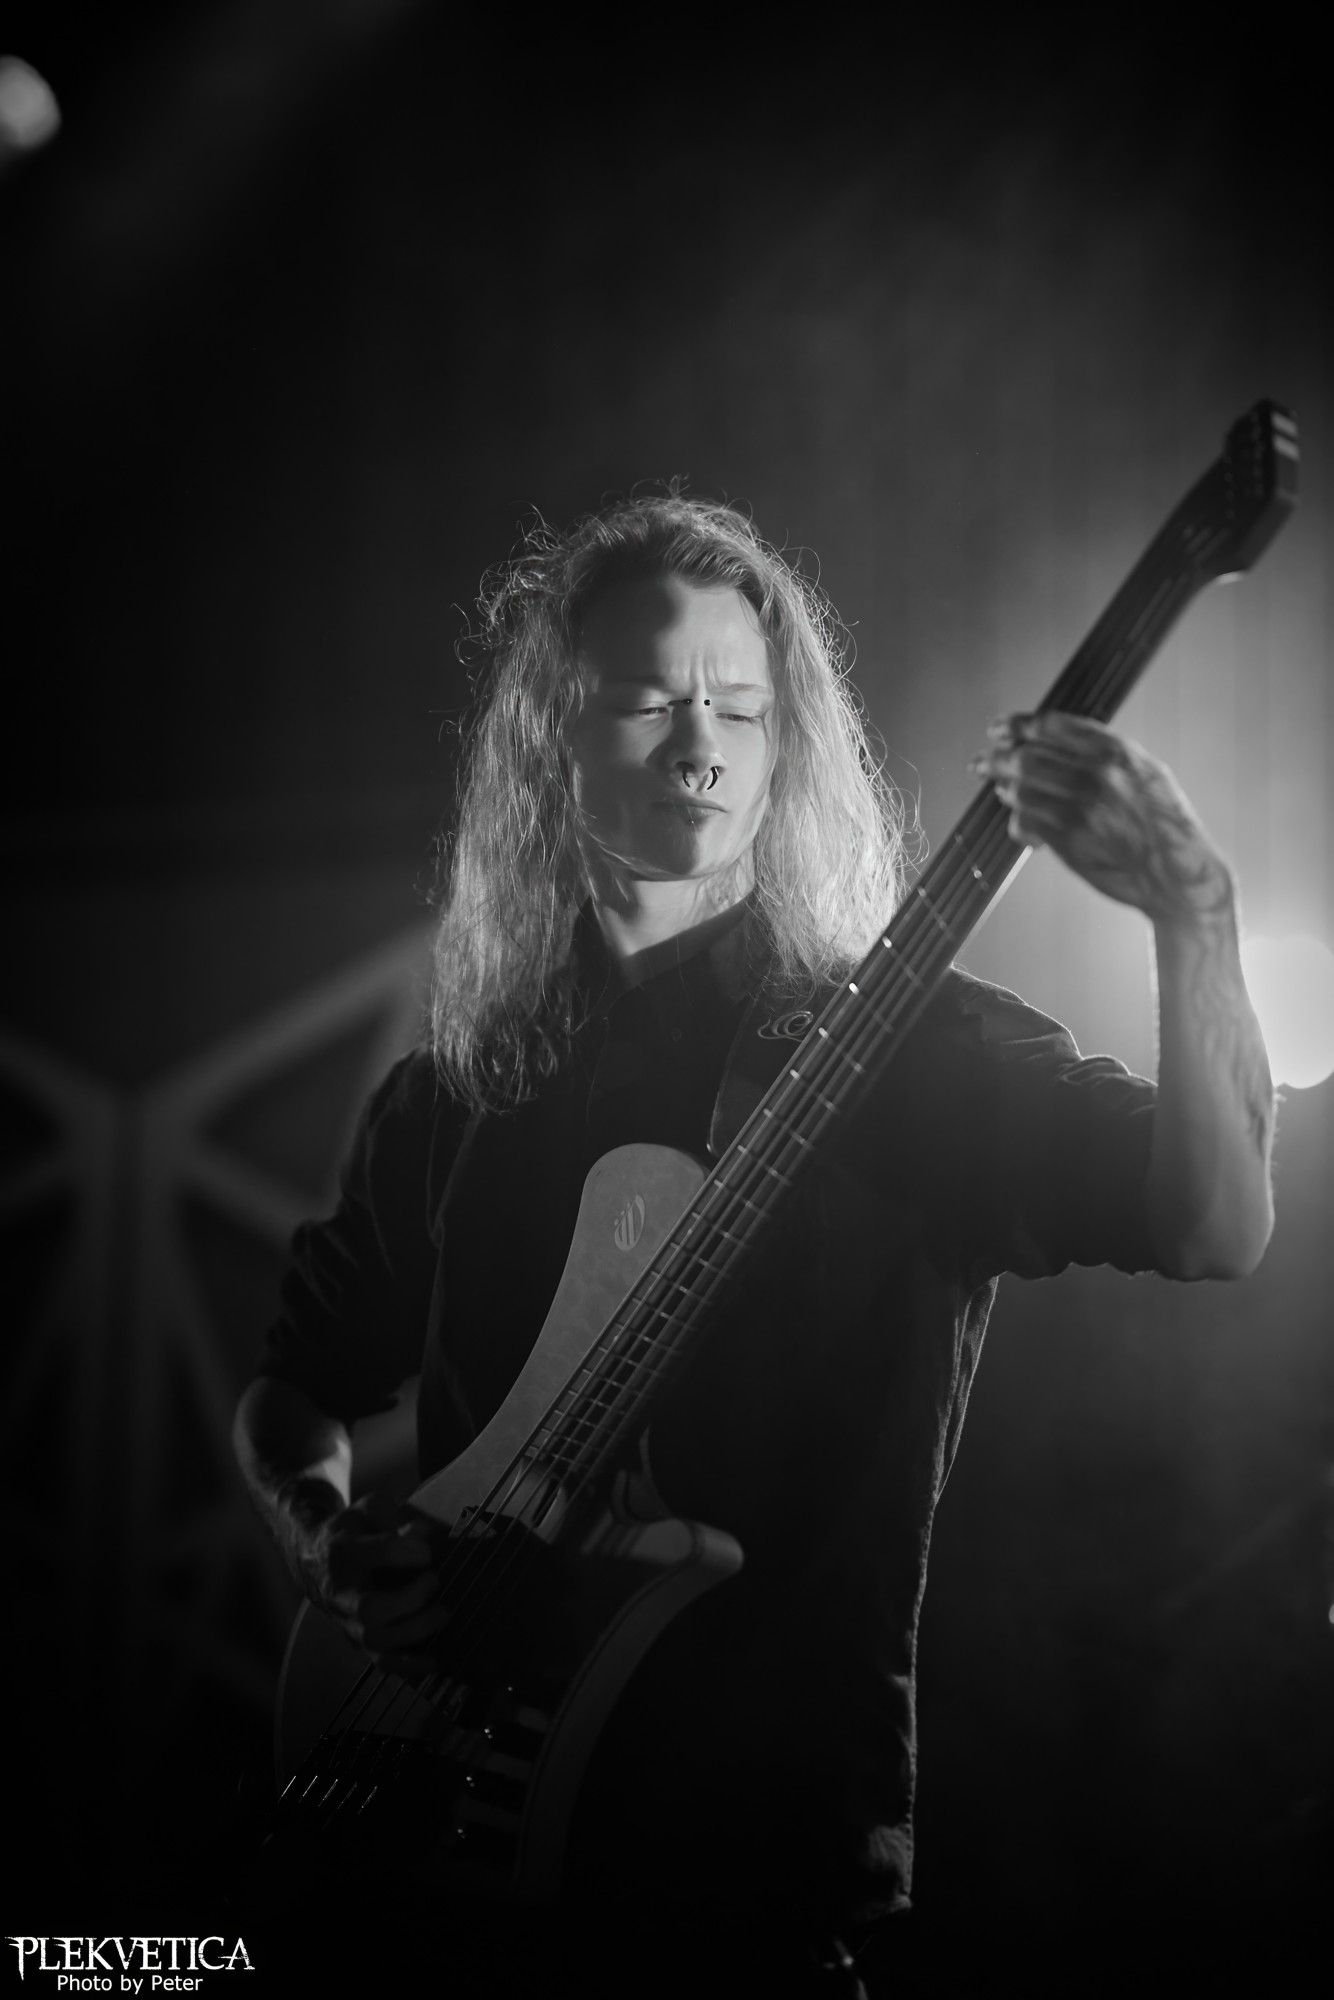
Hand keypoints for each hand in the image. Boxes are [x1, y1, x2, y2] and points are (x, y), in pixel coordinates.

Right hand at [290, 1486, 448, 1675]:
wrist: (314, 1561)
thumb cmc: (352, 1532)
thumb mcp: (368, 1510)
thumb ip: (394, 1516)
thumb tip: (423, 1535)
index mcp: (342, 1551)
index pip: (379, 1552)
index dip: (408, 1551)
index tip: (427, 1549)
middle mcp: (340, 1591)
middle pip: (371, 1609)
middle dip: (411, 1598)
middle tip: (434, 1580)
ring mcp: (347, 1621)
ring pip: (377, 1640)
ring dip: (416, 1630)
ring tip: (442, 1612)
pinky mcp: (357, 1642)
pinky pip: (382, 1663)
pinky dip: (411, 1666)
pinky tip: (437, 1660)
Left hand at [970, 712, 1234, 930]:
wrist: (1178, 874)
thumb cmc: (1165, 825)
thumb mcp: (1147, 773)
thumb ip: (1106, 754)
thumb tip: (1058, 741)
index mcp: (1117, 752)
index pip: (1051, 726)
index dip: (1018, 726)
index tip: (999, 730)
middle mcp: (1096, 776)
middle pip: (1026, 757)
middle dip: (997, 758)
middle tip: (981, 762)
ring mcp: (1080, 808)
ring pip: (1020, 790)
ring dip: (1005, 790)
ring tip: (1001, 791)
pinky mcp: (1068, 841)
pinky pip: (1025, 823)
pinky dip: (1018, 822)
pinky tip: (1022, 824)